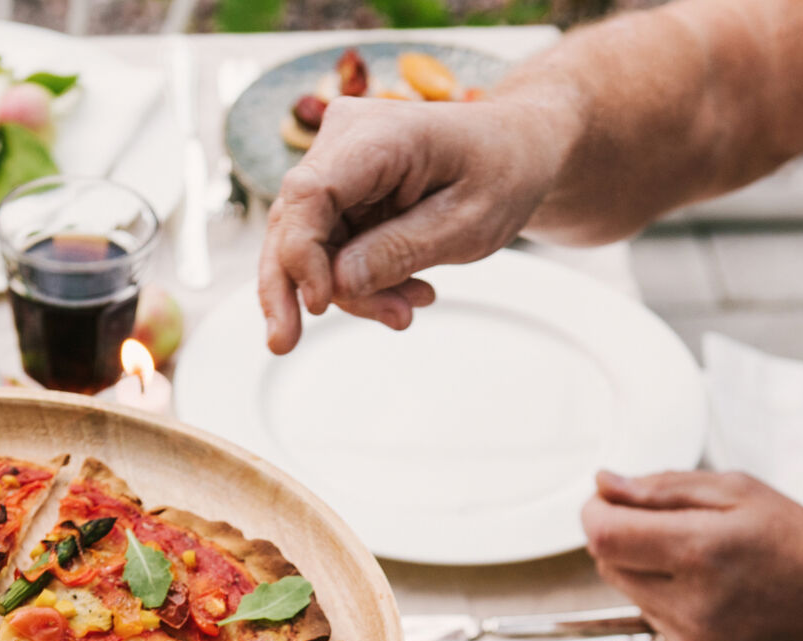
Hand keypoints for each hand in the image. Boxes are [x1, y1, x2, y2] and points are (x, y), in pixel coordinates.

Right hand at [257, 96, 569, 353]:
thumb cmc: (502, 173)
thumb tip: (337, 285)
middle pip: (293, 221)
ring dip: (347, 290)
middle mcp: (344, 139)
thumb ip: (400, 251)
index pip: (310, 193)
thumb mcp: (467, 223)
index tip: (318, 304)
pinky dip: (358, 280)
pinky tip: (402, 295)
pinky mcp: (340, 189)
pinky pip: (329, 245)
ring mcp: (337, 163)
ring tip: (405, 311)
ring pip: (308, 242)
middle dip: (298, 287)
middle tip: (284, 344)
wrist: (517, 149)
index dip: (301, 253)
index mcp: (381, 135)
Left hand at [580, 469, 802, 640]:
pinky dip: (661, 592)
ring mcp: (689, 634)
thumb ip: (662, 487)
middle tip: (663, 520)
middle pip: (606, 561)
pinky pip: (649, 613)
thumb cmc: (796, 540)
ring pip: (623, 587)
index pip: (604, 534)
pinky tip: (706, 585)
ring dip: (638, 563)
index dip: (594, 511)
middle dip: (619, 533)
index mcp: (701, 549)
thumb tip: (602, 484)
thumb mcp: (738, 491)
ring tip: (692, 552)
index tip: (609, 498)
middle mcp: (690, 599)